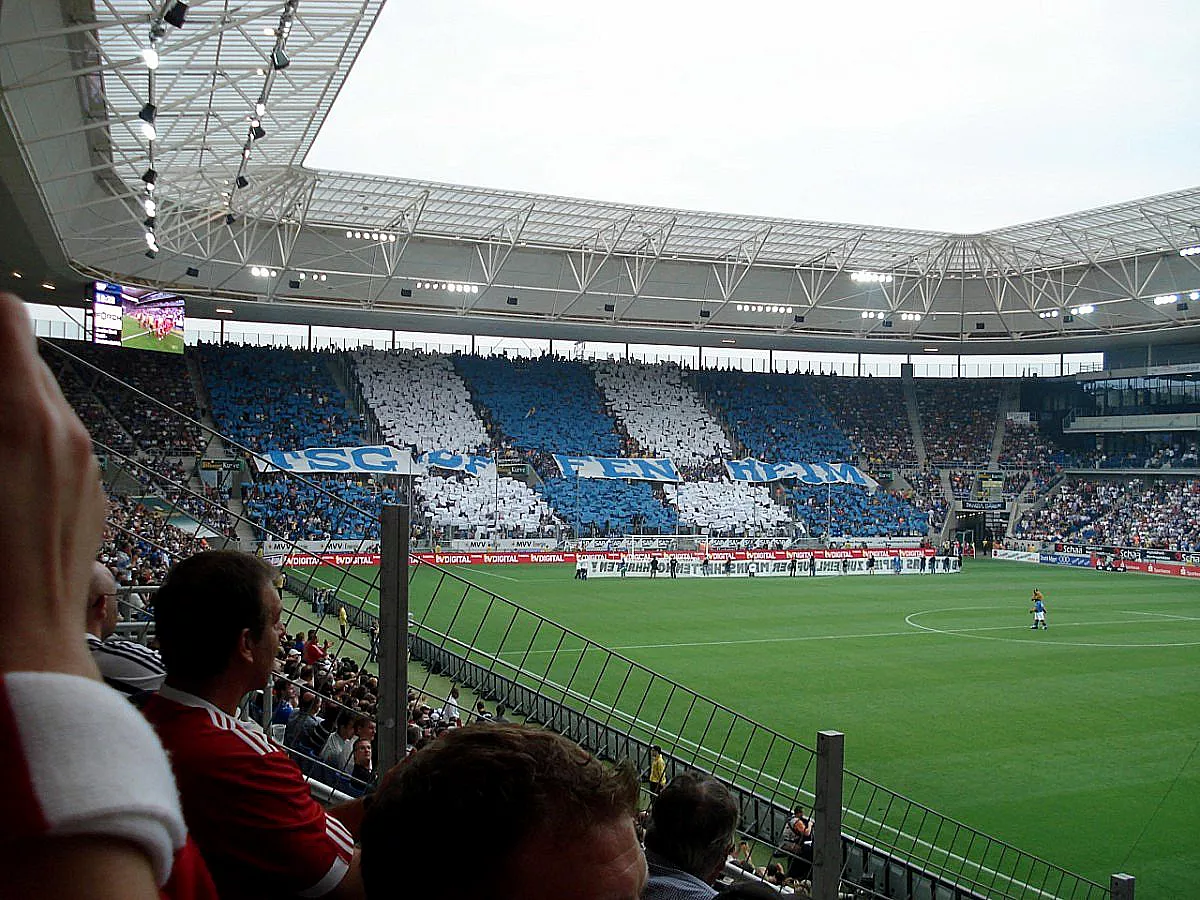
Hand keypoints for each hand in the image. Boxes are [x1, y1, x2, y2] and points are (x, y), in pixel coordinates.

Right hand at [0, 294, 105, 677]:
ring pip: (40, 406)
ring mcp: (85, 465)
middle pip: (20, 362)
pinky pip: (56, 447)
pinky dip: (23, 444)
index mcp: (22, 416)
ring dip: (2, 408)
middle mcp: (66, 430)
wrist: (21, 647)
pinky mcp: (90, 497)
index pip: (4, 319)